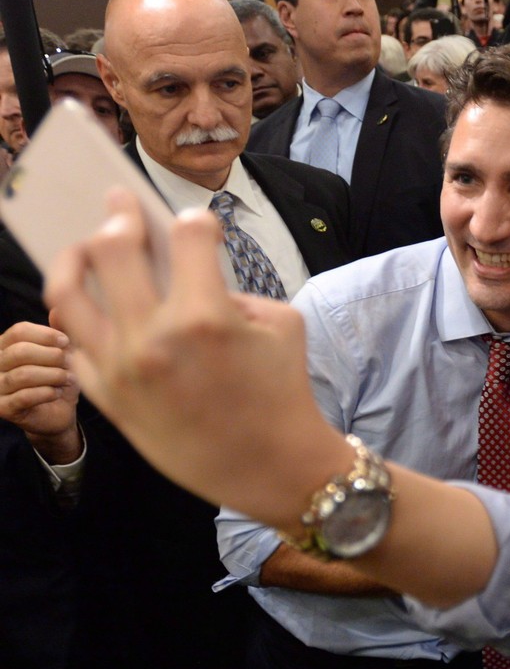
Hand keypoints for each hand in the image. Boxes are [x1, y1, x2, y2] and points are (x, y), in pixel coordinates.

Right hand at [0, 320, 80, 461]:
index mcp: (7, 345)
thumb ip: (61, 331)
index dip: (46, 335)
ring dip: (53, 376)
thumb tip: (58, 309)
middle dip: (52, 356)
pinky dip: (47, 392)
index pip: (19, 331)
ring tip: (67, 379)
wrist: (59, 412)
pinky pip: (24, 397)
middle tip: (69, 363)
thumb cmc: (60, 378)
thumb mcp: (65, 353)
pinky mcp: (3, 408)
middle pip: (20, 351)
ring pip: (23, 375)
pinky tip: (58, 392)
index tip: (67, 342)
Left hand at [44, 188, 342, 528]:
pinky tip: (88, 304)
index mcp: (205, 315)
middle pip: (112, 247)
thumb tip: (190, 276)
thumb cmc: (283, 392)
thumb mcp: (282, 324)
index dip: (195, 220)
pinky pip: (74, 344)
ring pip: (68, 292)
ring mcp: (122, 368)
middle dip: (119, 214)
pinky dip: (78, 318)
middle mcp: (155, 337)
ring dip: (75, 257)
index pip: (187, 234)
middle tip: (119, 203)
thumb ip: (234, 290)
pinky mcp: (107, 397)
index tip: (194, 223)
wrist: (273, 465)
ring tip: (84, 247)